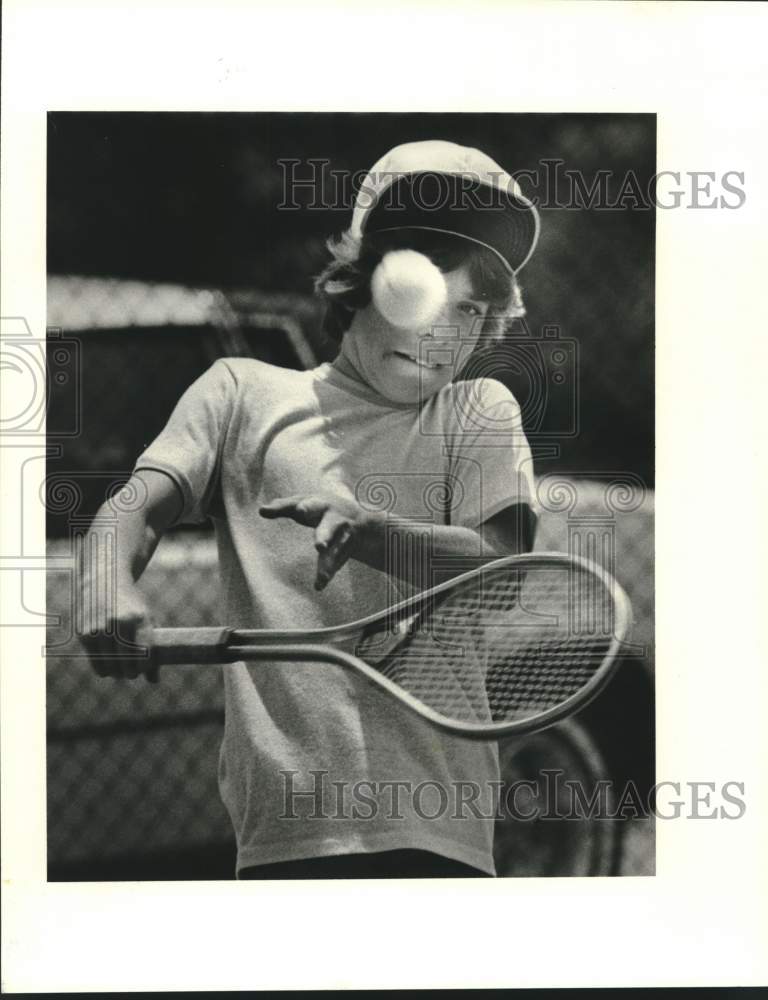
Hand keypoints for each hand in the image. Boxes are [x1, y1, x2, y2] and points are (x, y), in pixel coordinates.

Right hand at [76, 575, 157, 681]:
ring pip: (110, 666)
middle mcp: (119, 623)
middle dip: (131, 673)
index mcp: (139, 619)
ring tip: (120, 672)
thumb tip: (154, 682)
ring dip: (116, 673)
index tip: (144, 670)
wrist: (105, 581)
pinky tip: (108, 666)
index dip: (145, 668)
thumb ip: (151, 648)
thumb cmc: (131, 605)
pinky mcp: (85, 633)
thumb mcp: (146, 619)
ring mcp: (100, 628)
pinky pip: (95, 662)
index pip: (145, 654)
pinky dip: (103, 669)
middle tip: (131, 673)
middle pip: (127, 663)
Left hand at [259, 494, 373, 590]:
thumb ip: (283, 506)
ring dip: (328, 562)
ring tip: (322, 576)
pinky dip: (328, 574)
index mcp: (320, 505)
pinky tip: (319, 584)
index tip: (300, 511)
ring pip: (335, 551)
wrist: (359, 517)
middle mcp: (333, 520)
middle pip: (329, 528)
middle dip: (325, 536)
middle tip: (320, 545)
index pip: (309, 505)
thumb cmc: (321, 508)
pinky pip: (336, 564)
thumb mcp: (305, 502)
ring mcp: (342, 536)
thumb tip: (261, 510)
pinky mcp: (344, 551)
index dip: (306, 508)